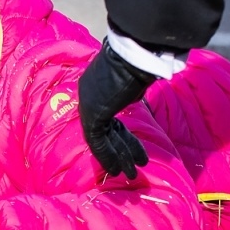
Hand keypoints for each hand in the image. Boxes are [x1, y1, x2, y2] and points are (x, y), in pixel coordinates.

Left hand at [76, 38, 158, 179]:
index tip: (131, 149)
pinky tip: (118, 169)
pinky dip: (108, 156)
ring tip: (131, 174)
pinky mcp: (92, 114)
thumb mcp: (135, 82)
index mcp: (97, 85)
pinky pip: (98, 141)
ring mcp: (88, 104)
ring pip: (103, 139)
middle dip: (121, 150)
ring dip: (118, 158)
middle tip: (130, 168)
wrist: (135, 55)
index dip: (119, 137)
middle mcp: (89, 94)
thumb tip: (137, 100)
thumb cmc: (141, 62)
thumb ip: (132, 95)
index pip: (106, 118)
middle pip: (106, 130)